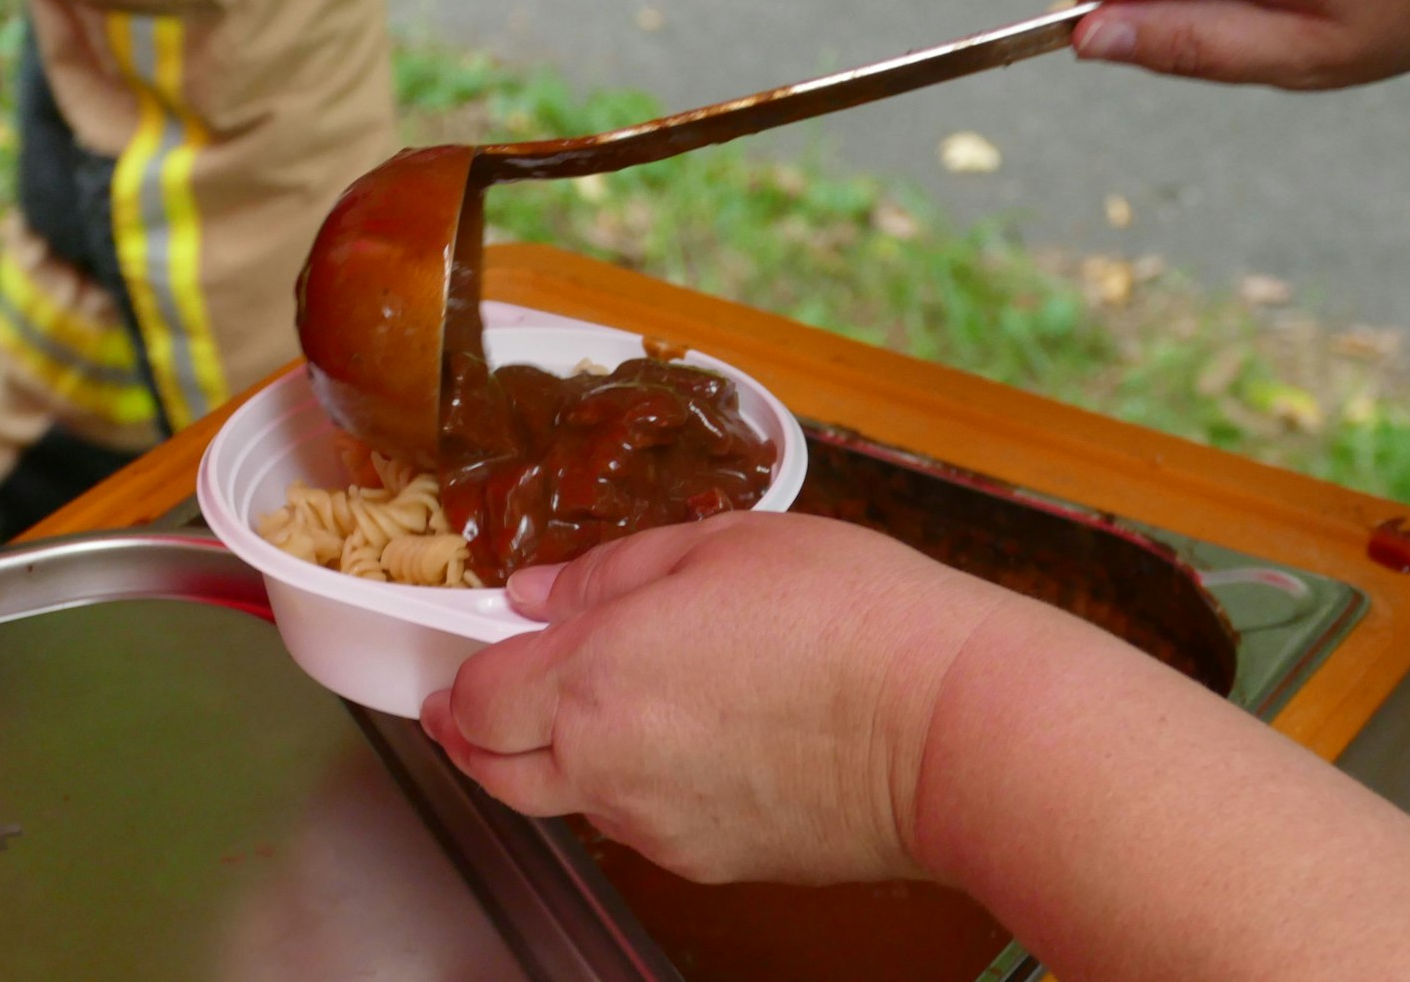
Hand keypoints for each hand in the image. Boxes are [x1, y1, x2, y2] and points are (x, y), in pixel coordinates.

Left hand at [419, 511, 999, 884]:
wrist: (949, 727)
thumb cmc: (853, 619)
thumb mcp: (722, 546)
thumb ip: (609, 571)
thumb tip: (536, 593)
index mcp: (595, 676)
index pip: (475, 702)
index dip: (460, 681)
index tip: (466, 660)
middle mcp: (608, 765)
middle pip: (495, 775)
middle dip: (476, 739)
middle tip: (485, 706)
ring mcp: (658, 825)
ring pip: (569, 803)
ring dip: (561, 761)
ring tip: (612, 708)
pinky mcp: (711, 862)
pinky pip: (642, 826)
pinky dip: (638, 789)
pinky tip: (692, 743)